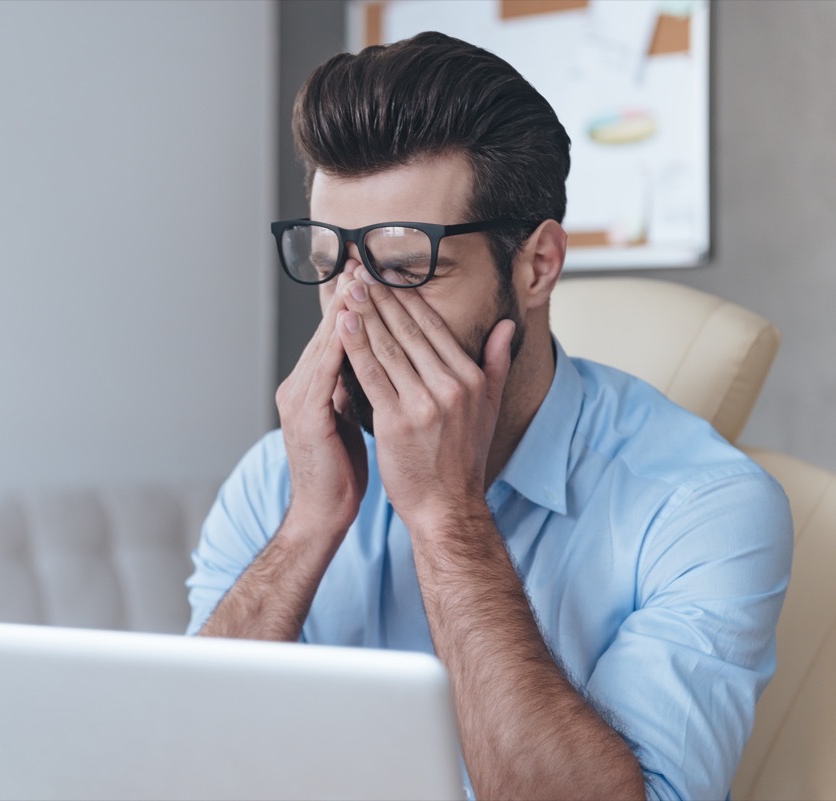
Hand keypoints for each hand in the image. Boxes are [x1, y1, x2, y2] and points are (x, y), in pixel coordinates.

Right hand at [275, 274, 368, 534]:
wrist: (322, 513)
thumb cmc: (340, 471)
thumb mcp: (349, 420)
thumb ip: (354, 388)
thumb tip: (373, 363)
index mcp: (311, 386)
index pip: (334, 336)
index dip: (351, 304)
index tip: (368, 273)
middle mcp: (299, 385)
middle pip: (327, 331)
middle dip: (346, 295)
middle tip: (361, 259)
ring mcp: (298, 398)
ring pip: (325, 344)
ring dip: (343, 310)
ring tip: (359, 278)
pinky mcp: (305, 413)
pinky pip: (325, 370)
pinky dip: (339, 343)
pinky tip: (353, 323)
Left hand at [337, 269, 513, 524]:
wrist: (447, 508)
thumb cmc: (461, 461)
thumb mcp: (489, 409)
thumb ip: (495, 365)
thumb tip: (505, 327)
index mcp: (470, 379)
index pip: (434, 328)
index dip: (407, 298)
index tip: (387, 274)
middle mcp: (450, 387)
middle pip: (409, 331)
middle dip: (382, 297)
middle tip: (360, 269)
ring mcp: (424, 404)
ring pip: (389, 348)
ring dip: (366, 314)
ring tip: (348, 288)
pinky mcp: (398, 422)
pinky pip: (372, 376)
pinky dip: (356, 347)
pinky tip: (343, 325)